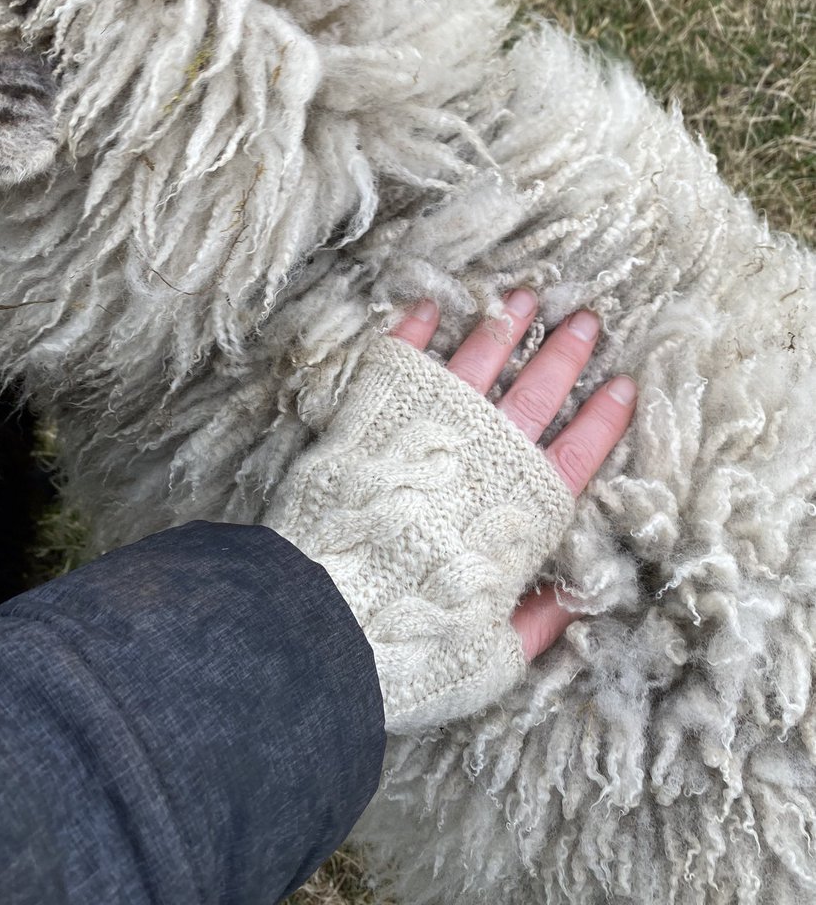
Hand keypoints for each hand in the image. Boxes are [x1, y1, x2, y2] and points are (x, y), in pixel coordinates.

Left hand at [390, 290, 635, 661]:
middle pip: (538, 395)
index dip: (603, 420)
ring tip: (525, 296)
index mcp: (525, 514)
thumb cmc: (414, 646)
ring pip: (479, 364)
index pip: (578, 454)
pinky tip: (430, 304)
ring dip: (505, 327)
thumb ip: (536, 624)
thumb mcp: (492, 657)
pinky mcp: (376, 419)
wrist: (329, 619)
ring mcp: (432, 432)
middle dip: (566, 355)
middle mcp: (486, 462)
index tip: (624, 384)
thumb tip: (572, 601)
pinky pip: (401, 362)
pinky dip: (416, 331)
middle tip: (587, 318)